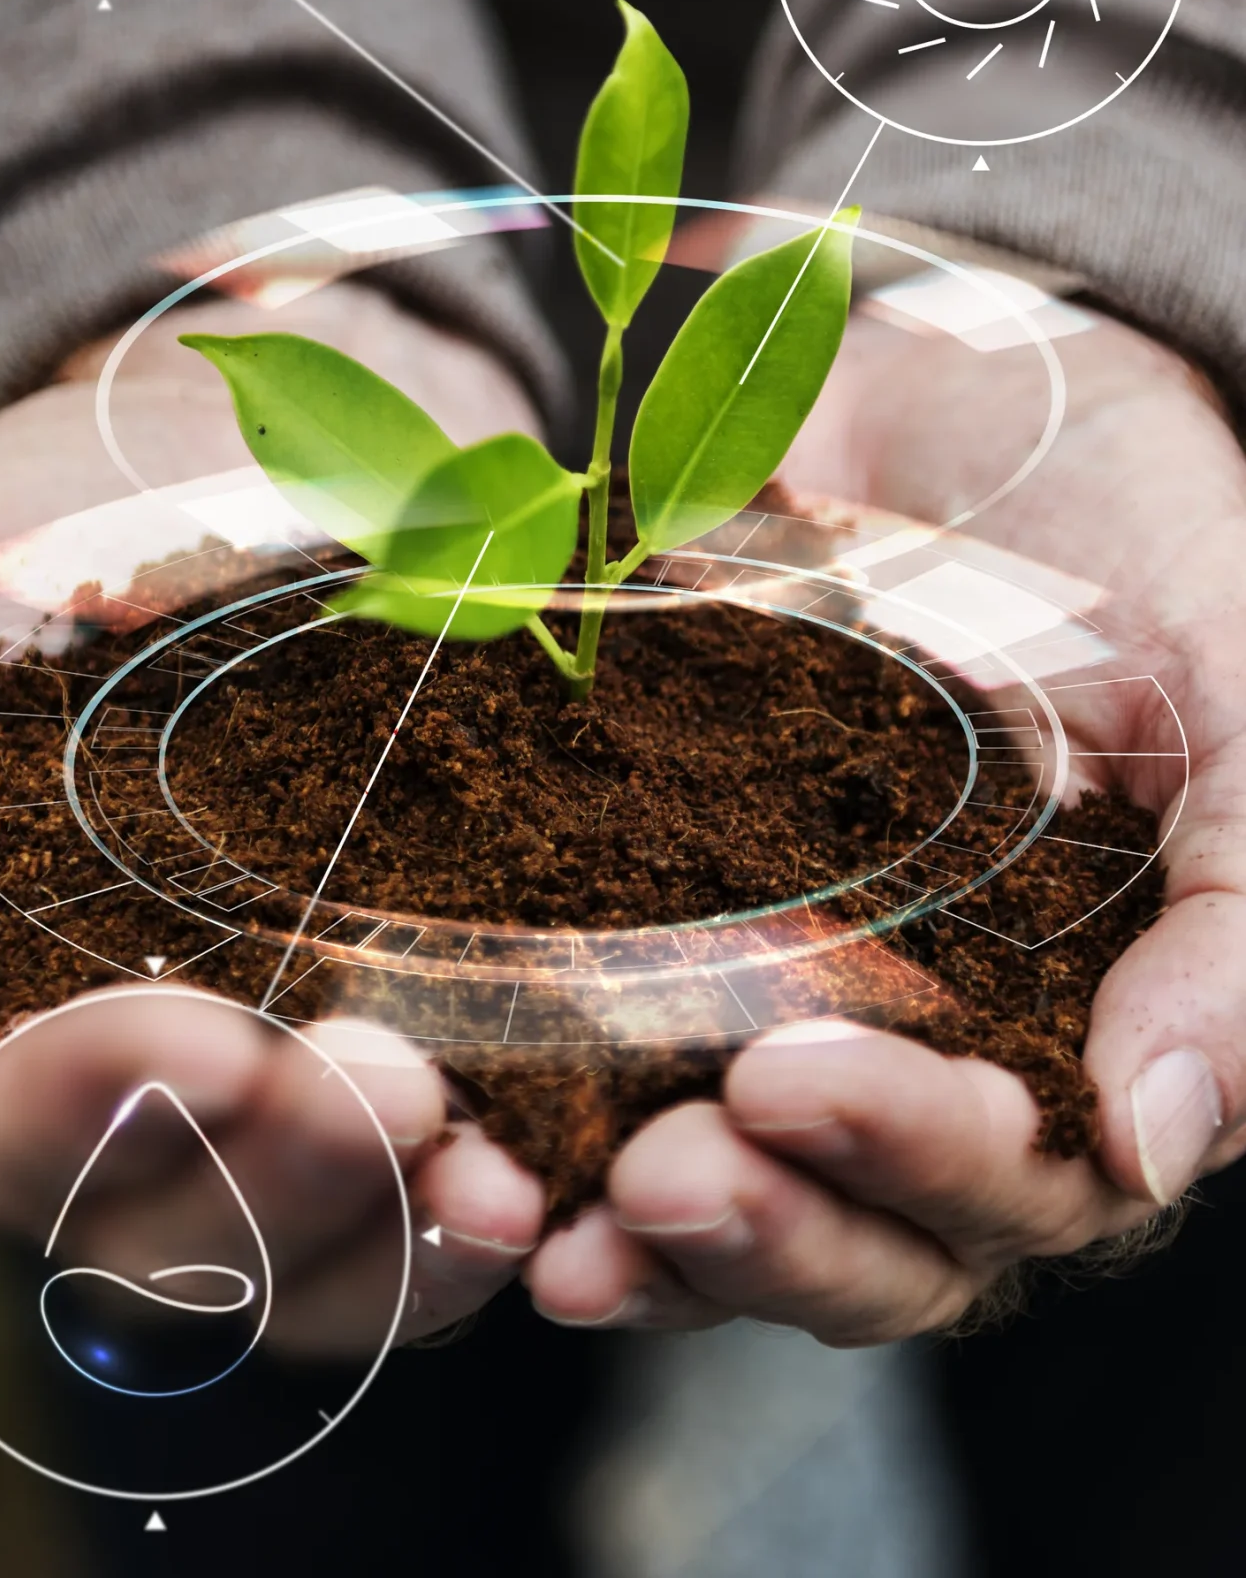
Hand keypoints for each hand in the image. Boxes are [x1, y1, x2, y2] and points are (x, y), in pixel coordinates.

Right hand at [0, 278, 546, 1347]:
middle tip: (380, 1094)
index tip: (194, 1033)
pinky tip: (557, 1173)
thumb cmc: (29, 550)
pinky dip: (492, 1208)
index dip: (82, 1108)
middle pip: (173, 1230)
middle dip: (275, 1177)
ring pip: (318, 1254)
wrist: (236, 466)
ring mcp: (272, 1090)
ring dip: (403, 1235)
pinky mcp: (416, 1056)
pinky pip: (443, 1194)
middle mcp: (115, 1097)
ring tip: (491, 1177)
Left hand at [524, 297, 1245, 1340]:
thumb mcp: (1237, 698)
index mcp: (1089, 1031)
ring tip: (526, 1206)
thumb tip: (1159, 1142)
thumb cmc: (1154, 540)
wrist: (994, 395)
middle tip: (653, 1173)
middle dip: (758, 1228)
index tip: (785, 1083)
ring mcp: (802, 989)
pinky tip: (460, 1125)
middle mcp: (942, 1049)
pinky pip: (607, 1053)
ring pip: (730, 1184)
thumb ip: (1239, 916)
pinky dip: (537, 1108)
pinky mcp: (675, 915)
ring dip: (630, 1228)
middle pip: (860, 1232)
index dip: (908, 1162)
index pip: (1014, 1181)